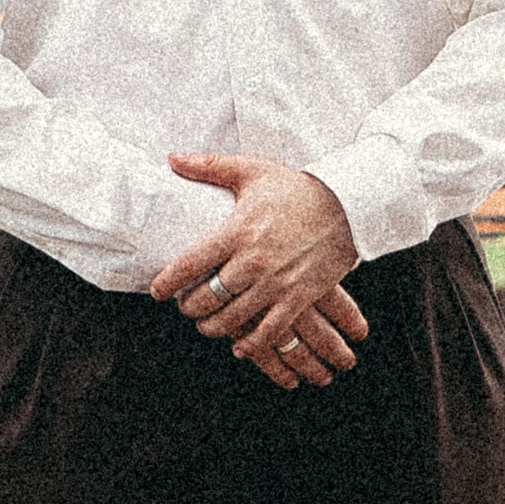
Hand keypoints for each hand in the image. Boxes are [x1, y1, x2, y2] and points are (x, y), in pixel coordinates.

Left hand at [151, 155, 365, 389]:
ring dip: (213, 327)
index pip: (190, 263)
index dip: (168, 282)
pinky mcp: (299, 297)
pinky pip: (269, 332)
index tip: (158, 290)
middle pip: (207, 298)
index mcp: (237, 231)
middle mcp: (254, 261)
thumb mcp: (253, 170)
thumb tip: (172, 158)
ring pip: (233, 319)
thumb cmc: (296, 187)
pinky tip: (240, 345)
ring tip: (207, 323)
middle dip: (189, 308)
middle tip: (185, 306)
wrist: (346, 204)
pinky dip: (251, 344)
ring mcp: (277, 282)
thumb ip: (209, 165)